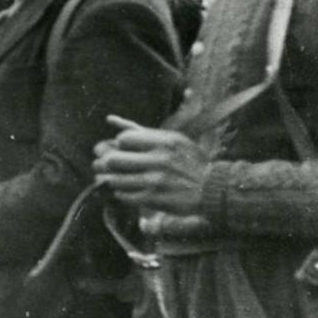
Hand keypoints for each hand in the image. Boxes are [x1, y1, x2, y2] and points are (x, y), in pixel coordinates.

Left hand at [92, 115, 211, 214]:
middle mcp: (159, 160)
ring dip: (111, 179)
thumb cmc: (189, 161)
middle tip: (105, 164)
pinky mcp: (154, 199)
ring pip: (115, 179)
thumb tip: (109, 119)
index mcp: (164, 141)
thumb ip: (139, 130)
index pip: (124, 139)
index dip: (120, 144)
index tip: (124, 149)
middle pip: (113, 159)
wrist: (212, 189)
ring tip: (114, 178)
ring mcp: (156, 180)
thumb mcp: (171, 139)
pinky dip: (120, 193)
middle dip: (105, 162)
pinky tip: (126, 190)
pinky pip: (124, 195)